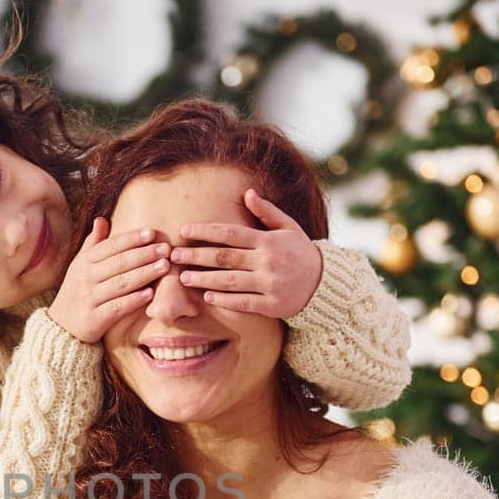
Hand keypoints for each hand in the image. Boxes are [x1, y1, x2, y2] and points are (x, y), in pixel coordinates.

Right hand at [46, 217, 172, 343]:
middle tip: (166, 248)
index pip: (110, 246)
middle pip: (118, 263)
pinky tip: (150, 293)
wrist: (62, 326)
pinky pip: (117, 307)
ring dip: (144, 274)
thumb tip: (101, 219)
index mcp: (84, 262)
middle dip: (144, 254)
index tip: (151, 232)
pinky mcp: (93, 319)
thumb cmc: (78, 290)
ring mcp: (88, 299)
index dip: (131, 238)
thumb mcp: (80, 266)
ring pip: (120, 283)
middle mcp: (85, 278)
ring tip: (164, 266)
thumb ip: (93, 244)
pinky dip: (134, 300)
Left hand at [170, 189, 322, 318]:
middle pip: (225, 258)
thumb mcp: (288, 227)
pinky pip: (243, 302)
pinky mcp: (271, 305)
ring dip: (204, 279)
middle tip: (173, 255)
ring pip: (230, 281)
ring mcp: (269, 284)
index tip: (184, 231)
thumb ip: (266, 212)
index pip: (231, 234)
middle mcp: (267, 261)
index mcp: (268, 241)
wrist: (325, 284)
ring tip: (183, 277)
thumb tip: (247, 193)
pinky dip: (224, 299)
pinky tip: (207, 295)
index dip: (206, 232)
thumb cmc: (300, 252)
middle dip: (197, 256)